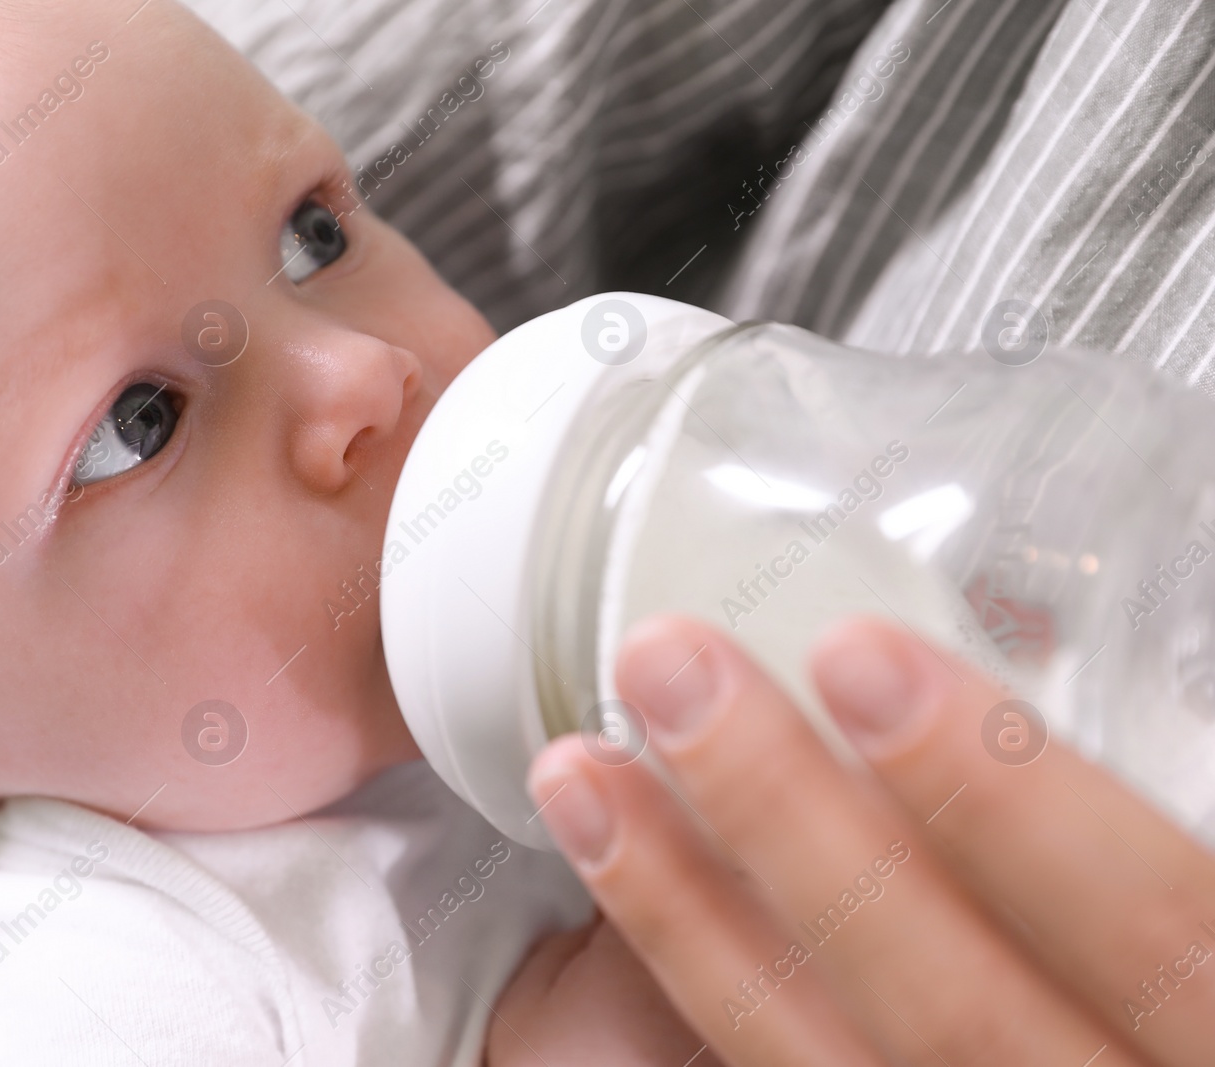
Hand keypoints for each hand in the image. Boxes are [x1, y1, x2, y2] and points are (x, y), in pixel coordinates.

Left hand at [527, 614, 1214, 1065]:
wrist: (1126, 1058)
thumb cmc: (1174, 980)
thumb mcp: (1205, 909)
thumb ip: (1149, 846)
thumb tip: (1047, 642)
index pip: (1153, 929)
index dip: (1012, 802)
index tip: (867, 657)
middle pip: (951, 1005)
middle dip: (793, 824)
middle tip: (672, 666)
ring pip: (823, 1063)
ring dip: (684, 911)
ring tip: (580, 769)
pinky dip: (697, 974)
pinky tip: (626, 876)